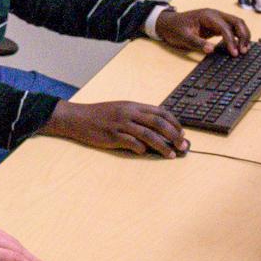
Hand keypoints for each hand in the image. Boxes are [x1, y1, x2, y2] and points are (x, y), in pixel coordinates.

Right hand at [44, 98, 187, 156]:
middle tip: (183, 146)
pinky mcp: (112, 136)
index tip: (182, 133)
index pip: (160, 112)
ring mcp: (120, 124)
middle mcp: (129, 113)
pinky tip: (144, 153)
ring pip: (148, 135)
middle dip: (174, 135)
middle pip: (158, 123)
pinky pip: (132, 143)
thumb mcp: (120, 109)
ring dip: (163, 146)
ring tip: (171, 154)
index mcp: (133, 106)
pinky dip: (141, 149)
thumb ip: (138, 116)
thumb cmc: (99, 115)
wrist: (76, 118)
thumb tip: (158, 129)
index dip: (174, 123)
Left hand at [156, 6, 249, 55]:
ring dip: (243, 35)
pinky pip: (231, 29)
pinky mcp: (216, 25)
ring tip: (244, 50)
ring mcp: (216, 19)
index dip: (231, 41)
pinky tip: (238, 46)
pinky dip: (237, 36)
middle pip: (237, 22)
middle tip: (244, 51)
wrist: (167, 23)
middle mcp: (214, 15)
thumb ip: (197, 43)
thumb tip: (211, 50)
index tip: (234, 53)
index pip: (225, 27)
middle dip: (243, 35)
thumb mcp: (183, 37)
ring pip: (237, 24)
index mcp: (207, 16)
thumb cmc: (174, 28)